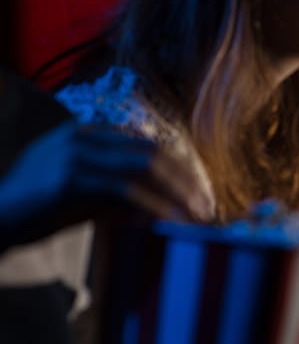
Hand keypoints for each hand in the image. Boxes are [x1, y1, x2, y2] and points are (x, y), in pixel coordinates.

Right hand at [0, 122, 214, 249]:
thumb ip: (116, 196)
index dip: (177, 168)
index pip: (144, 145)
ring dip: (176, 193)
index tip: (199, 190)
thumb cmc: (33, 213)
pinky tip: (170, 221)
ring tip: (196, 215)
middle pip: (150, 152)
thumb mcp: (82, 199)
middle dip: (185, 179)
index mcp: (85, 136)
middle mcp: (82, 138)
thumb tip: (158, 209)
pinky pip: (125, 191)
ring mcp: (75, 156)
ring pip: (144, 168)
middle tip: (206, 204)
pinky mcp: (70, 181)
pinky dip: (153, 206)